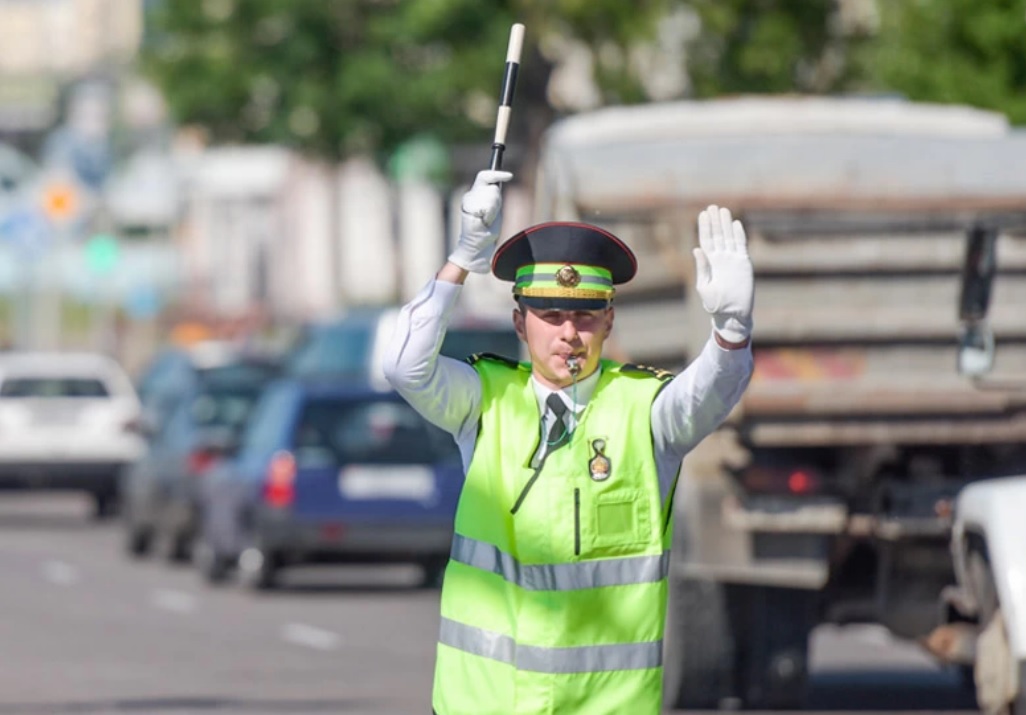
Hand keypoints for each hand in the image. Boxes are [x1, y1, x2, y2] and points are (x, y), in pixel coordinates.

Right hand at [448, 169, 513, 272]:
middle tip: (491, 216)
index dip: (497, 174)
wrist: (475, 247)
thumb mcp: (493, 211)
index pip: (484, 177)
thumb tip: (498, 185)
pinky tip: (484, 223)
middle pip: (492, 188)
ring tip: (487, 221)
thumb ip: (493, 198)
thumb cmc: (485, 230)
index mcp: (474, 194)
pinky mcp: (469, 209)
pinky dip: (489, 216)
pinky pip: (487, 207)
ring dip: (494, 210)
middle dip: (497, 201)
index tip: (509, 175)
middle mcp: (469, 196)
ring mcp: (468, 202)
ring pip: (491, 196)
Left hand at [693, 205, 753, 344]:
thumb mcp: (705, 286)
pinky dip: (739, 235)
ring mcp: (732, 260)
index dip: (704, 227)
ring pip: (729, 237)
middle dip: (714, 221)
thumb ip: (702, 268)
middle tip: (712, 206)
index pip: (706, 240)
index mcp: (709, 263)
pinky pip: (741, 246)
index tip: (702, 214)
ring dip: (726, 224)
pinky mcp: (744, 264)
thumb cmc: (715, 304)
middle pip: (717, 235)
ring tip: (723, 210)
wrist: (732, 314)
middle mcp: (720, 258)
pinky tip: (736, 224)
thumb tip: (697, 249)